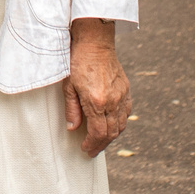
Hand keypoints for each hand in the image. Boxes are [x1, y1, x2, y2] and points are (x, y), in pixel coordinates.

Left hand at [66, 18, 130, 154]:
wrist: (95, 43)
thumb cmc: (78, 62)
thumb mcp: (68, 86)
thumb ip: (71, 109)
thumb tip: (73, 128)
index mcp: (97, 101)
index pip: (98, 133)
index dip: (92, 144)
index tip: (85, 149)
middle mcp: (112, 101)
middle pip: (111, 133)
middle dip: (101, 145)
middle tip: (92, 150)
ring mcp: (122, 95)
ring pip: (121, 125)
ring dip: (111, 137)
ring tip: (100, 141)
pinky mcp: (126, 89)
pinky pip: (126, 113)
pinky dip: (120, 123)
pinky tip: (112, 125)